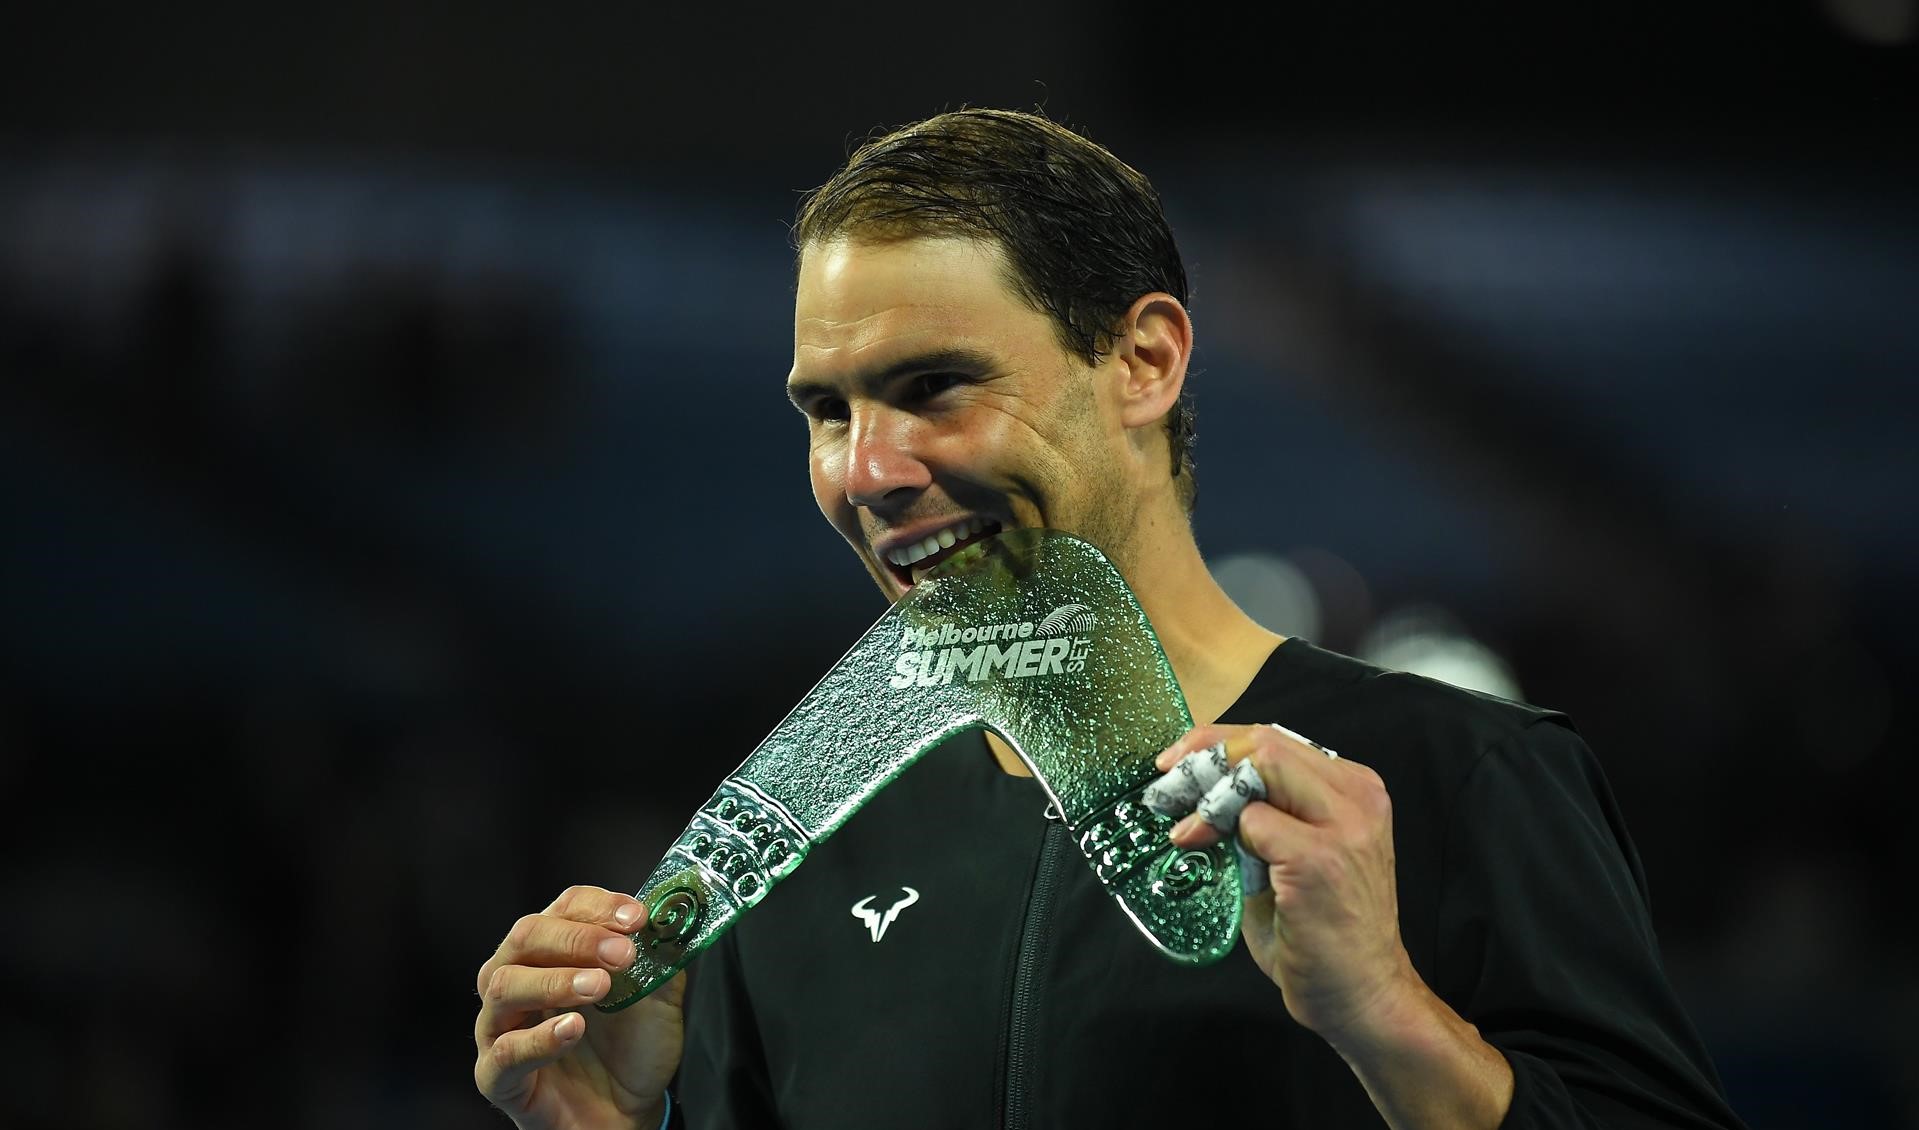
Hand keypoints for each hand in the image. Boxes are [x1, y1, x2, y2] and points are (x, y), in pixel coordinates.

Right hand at [474, 885, 686, 1129]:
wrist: (627, 1112)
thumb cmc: (630, 1049)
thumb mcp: (657, 997)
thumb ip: (659, 960)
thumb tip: (670, 921)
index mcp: (553, 950)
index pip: (564, 908)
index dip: (598, 907)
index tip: (636, 918)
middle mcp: (517, 978)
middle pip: (527, 936)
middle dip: (577, 939)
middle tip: (620, 954)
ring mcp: (500, 1025)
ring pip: (504, 985)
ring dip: (554, 980)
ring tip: (597, 987)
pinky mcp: (496, 1074)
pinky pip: (504, 1051)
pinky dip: (539, 1037)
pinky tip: (572, 1029)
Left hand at [1159, 725, 1418, 1045]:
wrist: (1360, 993)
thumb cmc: (1321, 930)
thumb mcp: (1292, 854)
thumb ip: (1261, 813)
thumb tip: (1197, 787)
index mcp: (1354, 790)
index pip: (1275, 740)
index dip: (1217, 744)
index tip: (1176, 763)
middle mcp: (1358, 798)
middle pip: (1265, 742)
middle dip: (1204, 757)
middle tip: (1166, 787)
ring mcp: (1345, 826)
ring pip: (1261, 766)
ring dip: (1209, 793)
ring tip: (1183, 825)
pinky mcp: (1321, 859)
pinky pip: (1253, 821)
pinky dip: (1220, 831)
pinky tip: (1202, 849)